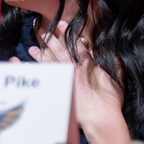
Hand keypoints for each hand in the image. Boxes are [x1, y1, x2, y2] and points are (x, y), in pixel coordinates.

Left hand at [21, 21, 130, 143]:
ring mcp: (65, 81)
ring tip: (32, 49)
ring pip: (50, 64)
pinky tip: (26, 70)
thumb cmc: (110, 103)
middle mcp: (74, 70)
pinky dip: (34, 74)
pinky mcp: (58, 92)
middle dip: (52, 40)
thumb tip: (112, 53)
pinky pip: (44, 80)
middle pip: (60, 52)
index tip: (62, 24)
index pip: (77, 45)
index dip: (69, 34)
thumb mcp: (116, 81)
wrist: (102, 119)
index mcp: (89, 66)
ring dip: (40, 56)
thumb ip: (114, 65)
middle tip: (43, 31)